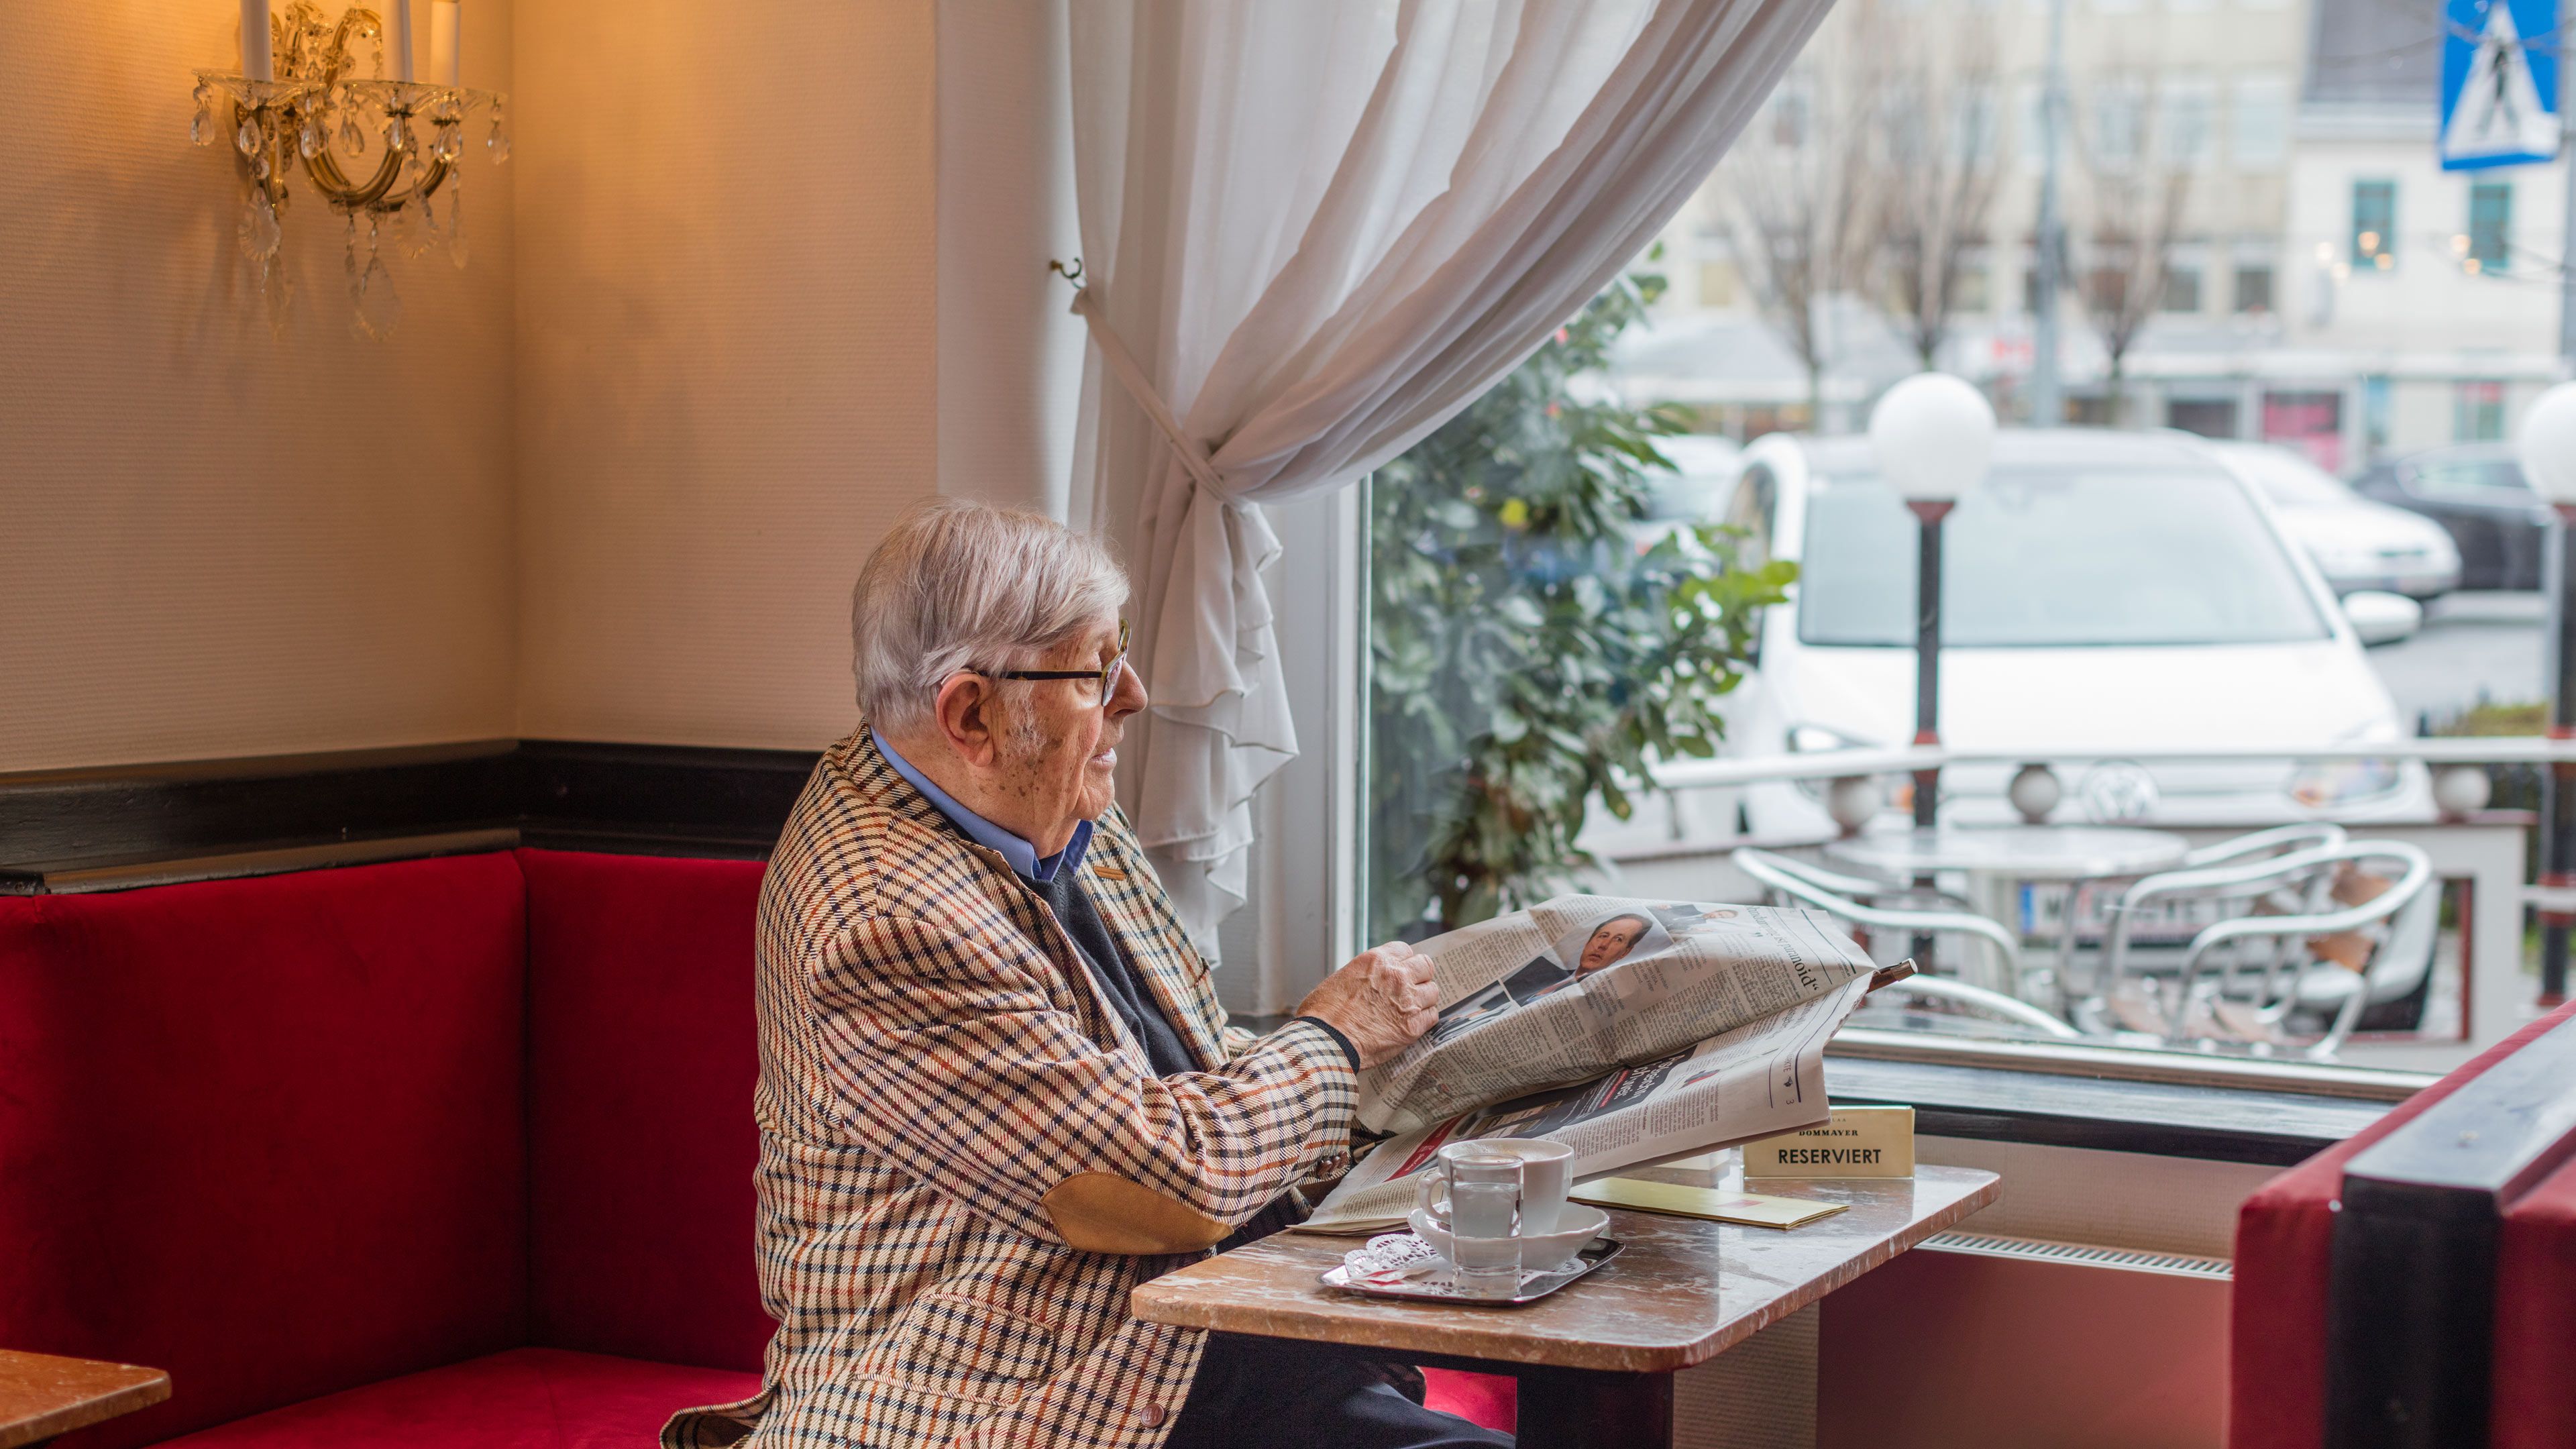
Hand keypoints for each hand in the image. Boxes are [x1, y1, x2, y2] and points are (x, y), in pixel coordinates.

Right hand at [1293, 941, 1437, 1068]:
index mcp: (1376, 961)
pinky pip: (1432, 1016)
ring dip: (1423, 999)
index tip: (1401, 970)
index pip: (1405, 950)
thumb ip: (1365, 974)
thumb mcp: (1341, 978)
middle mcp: (1396, 976)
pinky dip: (1424, 1019)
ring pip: (1432, 991)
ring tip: (1409, 1008)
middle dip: (1419, 976)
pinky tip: (1412, 1023)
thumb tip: (1372, 980)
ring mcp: (1407, 1001)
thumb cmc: (1324, 1013)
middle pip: (1425, 966)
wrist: (1326, 1040)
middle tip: (1410, 988)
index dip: (1403, 961)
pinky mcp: (1412, 1026)